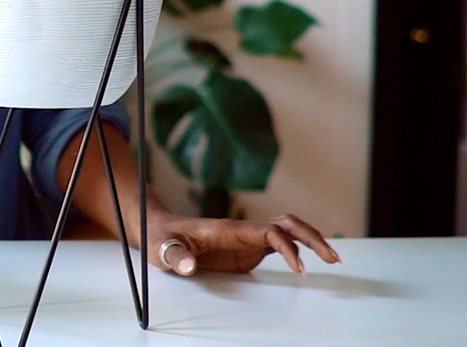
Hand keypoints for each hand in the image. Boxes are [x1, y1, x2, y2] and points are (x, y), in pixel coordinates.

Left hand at [149, 213, 341, 275]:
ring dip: (310, 241)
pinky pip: (278, 245)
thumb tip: (188, 267)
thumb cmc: (161, 238)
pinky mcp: (246, 249)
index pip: (269, 232)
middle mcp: (243, 230)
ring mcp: (246, 239)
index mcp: (229, 229)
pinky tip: (309, 265)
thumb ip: (175, 257)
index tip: (300, 269)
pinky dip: (297, 252)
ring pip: (286, 232)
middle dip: (312, 237)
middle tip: (334, 257)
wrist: (159, 231)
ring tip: (334, 258)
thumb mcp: (162, 248)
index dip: (288, 247)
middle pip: (287, 224)